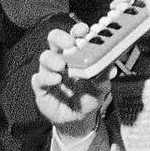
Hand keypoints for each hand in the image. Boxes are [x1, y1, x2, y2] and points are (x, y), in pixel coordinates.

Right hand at [31, 23, 110, 137]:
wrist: (77, 120)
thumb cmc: (88, 98)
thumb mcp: (100, 89)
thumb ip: (103, 78)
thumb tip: (110, 68)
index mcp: (77, 56)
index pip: (74, 37)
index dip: (77, 31)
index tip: (83, 30)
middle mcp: (61, 60)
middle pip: (54, 40)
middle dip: (61, 38)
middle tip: (70, 44)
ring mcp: (50, 72)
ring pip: (45, 57)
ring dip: (53, 59)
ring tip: (62, 66)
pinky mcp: (41, 87)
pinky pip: (39, 78)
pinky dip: (47, 77)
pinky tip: (56, 79)